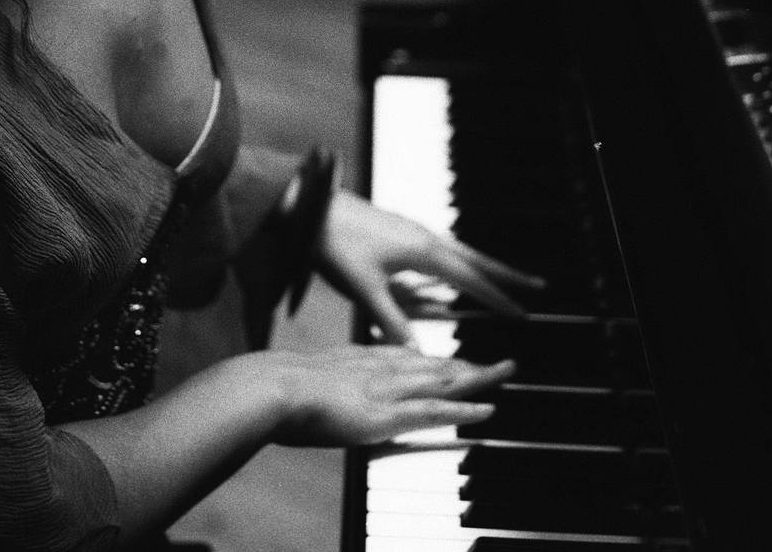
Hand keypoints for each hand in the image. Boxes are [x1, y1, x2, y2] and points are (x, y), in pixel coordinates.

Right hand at [265, 345, 515, 446]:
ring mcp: (385, 390)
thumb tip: (296, 385)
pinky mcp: (388, 415)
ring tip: (505, 370)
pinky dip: (463, 410)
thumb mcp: (292, 380)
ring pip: (442, 381)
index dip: (430, 359)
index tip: (449, 360)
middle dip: (464, 363)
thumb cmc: (268, 388)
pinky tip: (488, 409)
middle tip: (495, 362)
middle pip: (430, 364)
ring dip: (476, 376)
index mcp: (355, 358)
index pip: (403, 356)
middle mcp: (377, 368)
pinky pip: (434, 412)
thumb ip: (306, 383)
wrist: (266, 388)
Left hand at [317, 191, 545, 345]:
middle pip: (477, 259)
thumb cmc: (334, 246)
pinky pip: (442, 246)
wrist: (308, 208)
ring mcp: (413, 229)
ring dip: (485, 265)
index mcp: (423, 250)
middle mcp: (425, 236)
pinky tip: (455, 267)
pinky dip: (459, 258)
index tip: (524, 313)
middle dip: (507, 274)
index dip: (497, 298)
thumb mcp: (364, 289)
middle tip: (539, 286)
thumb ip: (391, 320)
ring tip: (505, 277)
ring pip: (461, 250)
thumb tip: (418, 352)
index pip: (470, 279)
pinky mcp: (400, 229)